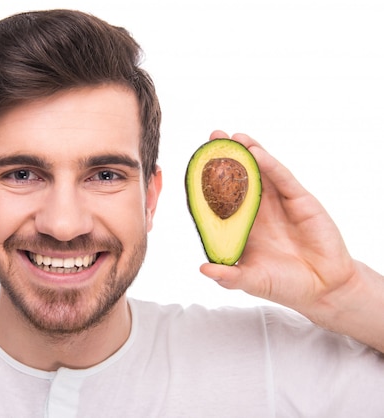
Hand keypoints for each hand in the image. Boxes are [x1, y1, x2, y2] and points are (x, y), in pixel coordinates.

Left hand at [199, 131, 381, 339]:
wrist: (324, 289)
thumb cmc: (285, 285)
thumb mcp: (251, 280)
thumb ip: (228, 276)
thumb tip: (203, 269)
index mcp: (242, 225)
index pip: (223, 198)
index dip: (211, 180)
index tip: (197, 162)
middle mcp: (259, 210)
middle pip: (241, 177)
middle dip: (227, 157)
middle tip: (214, 136)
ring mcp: (280, 203)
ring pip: (261, 172)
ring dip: (248, 152)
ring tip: (233, 136)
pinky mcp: (301, 201)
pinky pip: (283, 179)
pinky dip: (270, 165)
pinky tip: (256, 153)